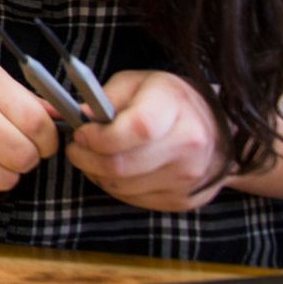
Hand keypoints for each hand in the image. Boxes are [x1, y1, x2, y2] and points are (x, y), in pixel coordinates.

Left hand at [66, 70, 228, 211]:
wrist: (219, 129)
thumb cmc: (168, 101)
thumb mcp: (136, 83)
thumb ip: (102, 97)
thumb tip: (63, 112)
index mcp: (176, 107)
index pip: (137, 129)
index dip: (100, 135)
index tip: (82, 132)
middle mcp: (189, 145)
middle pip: (122, 165)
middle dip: (86, 158)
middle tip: (77, 147)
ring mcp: (189, 177)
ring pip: (123, 187)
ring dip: (97, 174)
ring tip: (95, 157)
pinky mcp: (184, 200)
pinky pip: (135, 200)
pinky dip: (117, 187)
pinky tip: (118, 170)